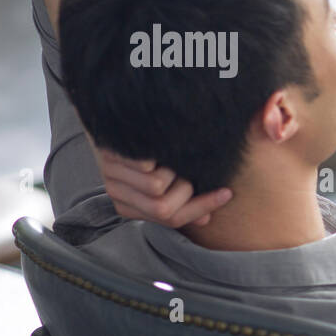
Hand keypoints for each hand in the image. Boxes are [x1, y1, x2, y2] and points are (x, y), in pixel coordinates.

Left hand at [94, 147, 231, 227]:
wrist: (113, 117)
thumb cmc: (147, 148)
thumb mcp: (166, 177)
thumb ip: (182, 200)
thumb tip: (205, 219)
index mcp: (132, 208)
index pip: (172, 219)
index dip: (202, 208)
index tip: (227, 193)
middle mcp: (119, 196)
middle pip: (164, 209)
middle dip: (186, 189)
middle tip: (187, 169)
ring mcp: (111, 176)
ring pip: (157, 187)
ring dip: (173, 169)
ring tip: (170, 155)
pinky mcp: (109, 158)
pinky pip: (145, 165)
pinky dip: (160, 154)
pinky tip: (161, 143)